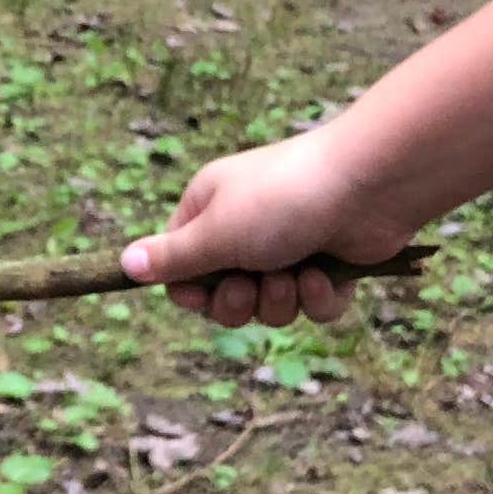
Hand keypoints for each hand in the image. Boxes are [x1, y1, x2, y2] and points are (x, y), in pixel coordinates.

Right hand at [120, 132, 423, 330]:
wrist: (369, 185)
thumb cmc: (282, 199)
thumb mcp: (217, 232)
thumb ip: (173, 257)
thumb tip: (123, 264)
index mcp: (209, 211)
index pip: (181, 270)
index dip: (192, 293)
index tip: (204, 294)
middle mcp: (246, 229)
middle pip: (224, 298)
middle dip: (240, 303)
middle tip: (253, 283)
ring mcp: (289, 249)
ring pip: (269, 308)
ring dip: (281, 301)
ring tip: (295, 275)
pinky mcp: (329, 268)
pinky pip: (311, 307)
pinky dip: (317, 298)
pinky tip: (325, 275)